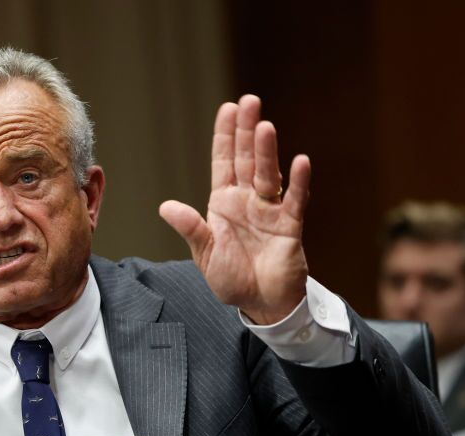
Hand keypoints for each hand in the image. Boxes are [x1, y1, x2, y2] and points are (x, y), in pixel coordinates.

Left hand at [159, 95, 310, 324]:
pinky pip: (295, 201)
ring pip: (268, 174)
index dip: (226, 136)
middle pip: (247, 160)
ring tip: (265, 126)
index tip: (228, 108)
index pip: (224, 162)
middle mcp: (248, 201)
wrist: (261, 304)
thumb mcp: (205, 254)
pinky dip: (298, 182)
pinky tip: (300, 162)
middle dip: (247, 131)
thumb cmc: (232, 279)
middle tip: (250, 101)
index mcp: (224, 204)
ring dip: (267, 151)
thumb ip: (191, 228)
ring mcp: (270, 211)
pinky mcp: (289, 226)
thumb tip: (165, 206)